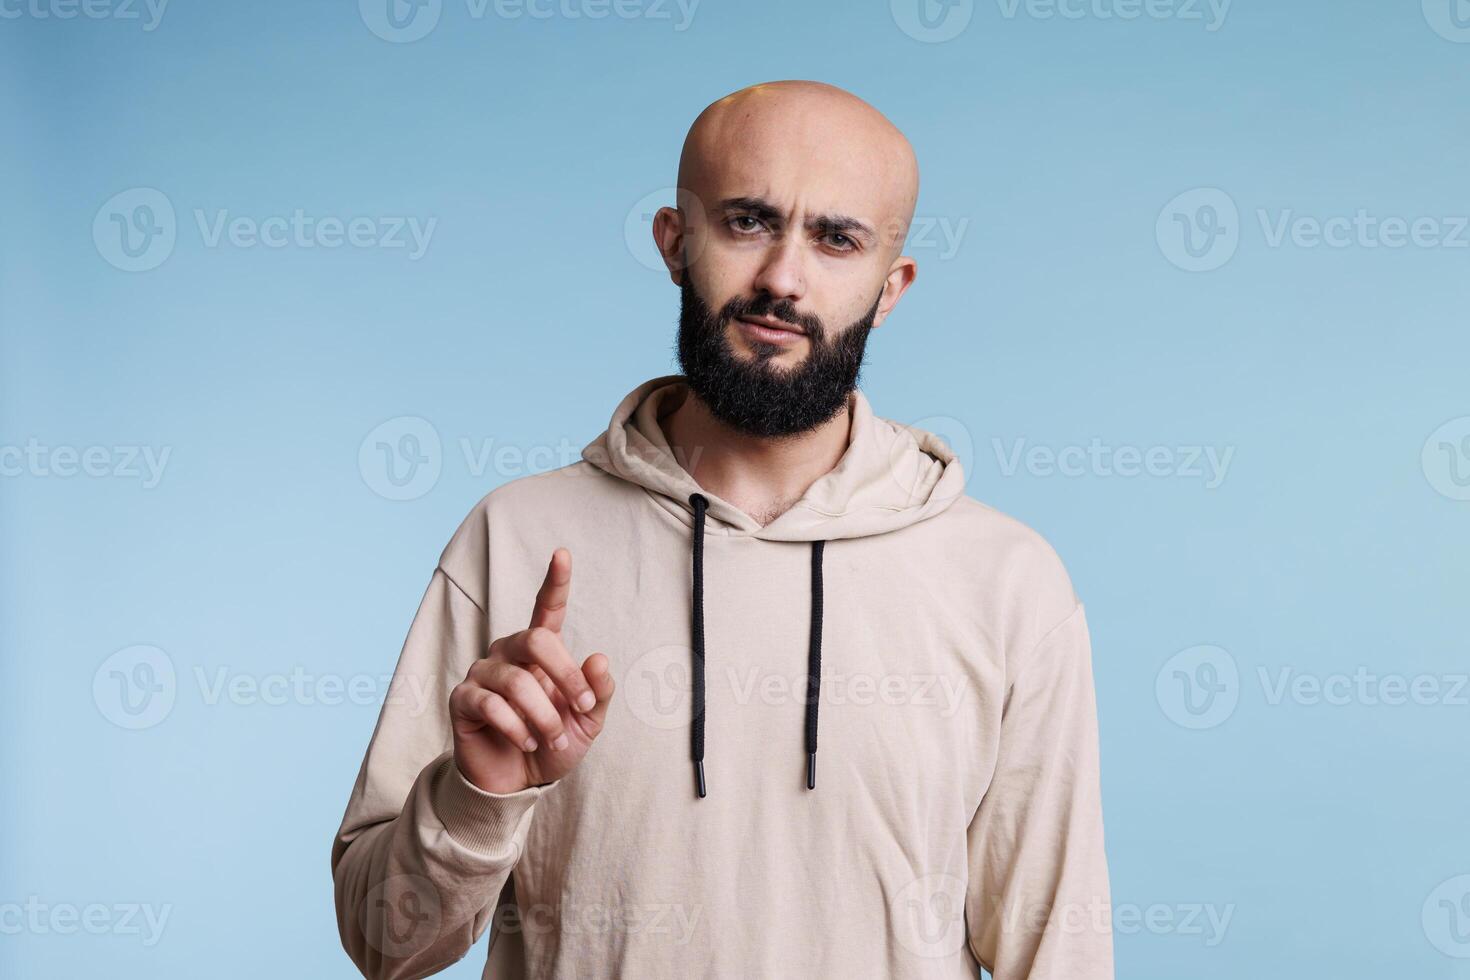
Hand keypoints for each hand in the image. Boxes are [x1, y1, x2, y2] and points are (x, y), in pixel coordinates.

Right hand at [449, 548, 614, 793]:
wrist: (516, 783)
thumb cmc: (552, 743)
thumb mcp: (587, 722)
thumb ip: (597, 692)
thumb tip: (599, 658)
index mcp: (540, 651)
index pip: (547, 608)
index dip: (555, 581)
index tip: (562, 553)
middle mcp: (508, 652)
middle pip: (536, 640)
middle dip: (566, 676)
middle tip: (581, 708)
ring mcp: (482, 673)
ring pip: (517, 680)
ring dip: (544, 715)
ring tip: (552, 738)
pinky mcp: (462, 699)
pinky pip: (491, 705)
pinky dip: (517, 727)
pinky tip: (525, 742)